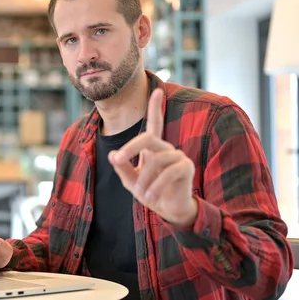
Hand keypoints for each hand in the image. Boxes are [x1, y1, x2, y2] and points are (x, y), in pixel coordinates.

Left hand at [108, 88, 197, 225]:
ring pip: (156, 159)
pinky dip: (156, 185)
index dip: (155, 107)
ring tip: (141, 194)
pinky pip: (168, 172)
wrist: (168, 210)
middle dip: (130, 147)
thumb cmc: (149, 192)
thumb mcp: (130, 181)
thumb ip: (121, 167)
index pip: (155, 123)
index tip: (157, 89)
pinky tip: (151, 197)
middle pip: (148, 137)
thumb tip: (113, 155)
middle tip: (118, 160)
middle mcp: (166, 148)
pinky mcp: (186, 168)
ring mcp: (178, 156)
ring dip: (144, 178)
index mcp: (152, 148)